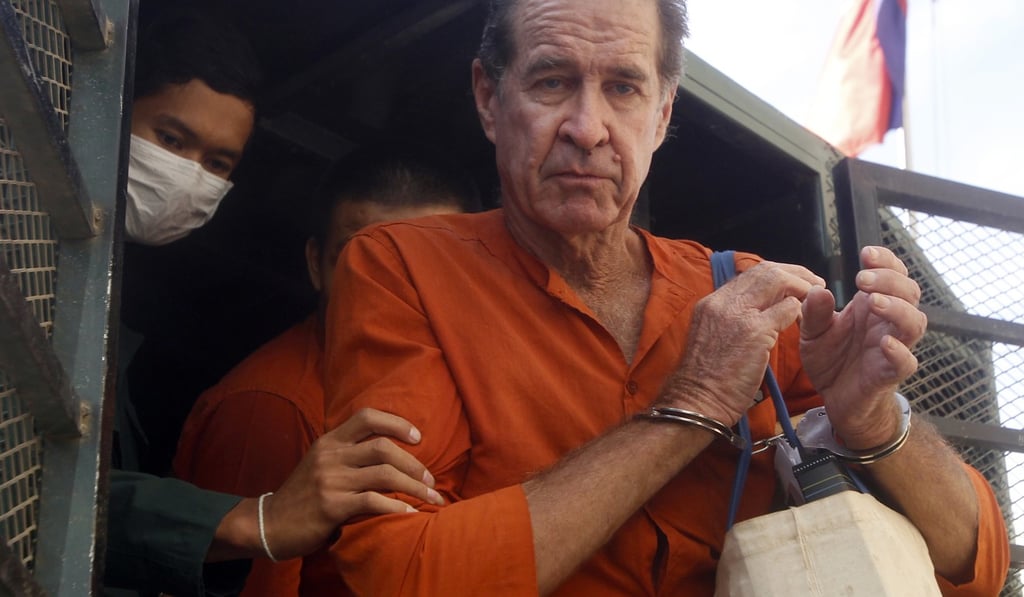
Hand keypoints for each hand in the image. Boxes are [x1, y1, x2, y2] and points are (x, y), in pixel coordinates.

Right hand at [260, 408, 443, 559]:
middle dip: (414, 464)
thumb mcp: (321, 464)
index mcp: (330, 441)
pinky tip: (409, 514)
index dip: (397, 423)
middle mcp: (330, 456)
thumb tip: (394, 454)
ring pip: (385, 475)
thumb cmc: (303, 496)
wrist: (268, 524)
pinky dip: (397, 507)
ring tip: (431, 498)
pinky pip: (373, 502)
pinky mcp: (331, 506)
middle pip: (384, 448)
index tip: (418, 437)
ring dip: (414, 487)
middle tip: (431, 480)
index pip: (367, 417)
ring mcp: (330, 480)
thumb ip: (349, 455)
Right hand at [663, 261, 823, 424]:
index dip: (777, 274)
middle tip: (815, 283)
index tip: (793, 283)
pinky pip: (787, 308)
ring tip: (817, 296)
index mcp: (711, 303)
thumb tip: (759, 314)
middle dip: (795, 272)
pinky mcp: (754, 332)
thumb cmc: (706, 381)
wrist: (695, 402)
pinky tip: (806, 322)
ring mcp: (737, 314)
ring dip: (802, 286)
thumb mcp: (712, 339)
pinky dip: (800, 310)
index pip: (749, 274)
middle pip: (764, 270)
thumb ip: (731, 321)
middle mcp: (722, 302)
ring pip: (777, 280)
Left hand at [799, 246, 925, 448]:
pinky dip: (899, 351)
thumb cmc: (832, 360)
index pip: (892, 274)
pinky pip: (906, 362)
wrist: (837, 399)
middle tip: (862, 279)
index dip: (886, 261)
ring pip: (914, 323)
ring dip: (898, 309)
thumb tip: (817, 289)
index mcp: (872, 306)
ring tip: (874, 302)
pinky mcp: (890, 374)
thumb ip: (814, 312)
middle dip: (889, 280)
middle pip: (909, 292)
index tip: (865, 254)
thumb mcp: (813, 333)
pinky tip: (885, 343)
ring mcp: (893, 347)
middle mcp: (887, 323)